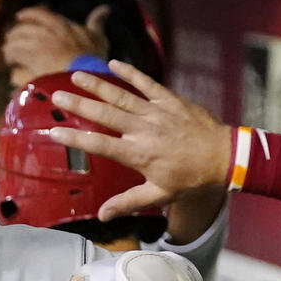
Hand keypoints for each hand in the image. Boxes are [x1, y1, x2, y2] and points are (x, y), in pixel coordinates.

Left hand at [1, 5, 109, 84]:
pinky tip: (9, 59)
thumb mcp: (98, 37)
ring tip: (7, 49)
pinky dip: (10, 54)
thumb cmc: (94, 59)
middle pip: (26, 25)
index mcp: (64, 25)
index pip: (41, 15)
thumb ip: (98, 22)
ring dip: (11, 42)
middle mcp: (51, 32)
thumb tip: (106, 9)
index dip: (29, 15)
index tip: (21, 17)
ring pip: (19, 37)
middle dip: (16, 29)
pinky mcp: (33, 58)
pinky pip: (15, 51)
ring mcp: (41, 44)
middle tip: (10, 35)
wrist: (87, 76)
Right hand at [48, 61, 232, 220]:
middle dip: (78, 105)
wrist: (227, 157)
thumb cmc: (192, 178)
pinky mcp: (169, 100)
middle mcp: (143, 130)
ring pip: (121, 96)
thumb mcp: (159, 194)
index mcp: (137, 154)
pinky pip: (147, 83)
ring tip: (77, 75)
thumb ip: (127, 202)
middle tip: (57, 96)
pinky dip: (130, 73)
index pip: (98, 145)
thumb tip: (102, 216)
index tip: (53, 132)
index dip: (74, 138)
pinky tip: (114, 63)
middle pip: (104, 115)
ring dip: (97, 85)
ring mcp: (156, 112)